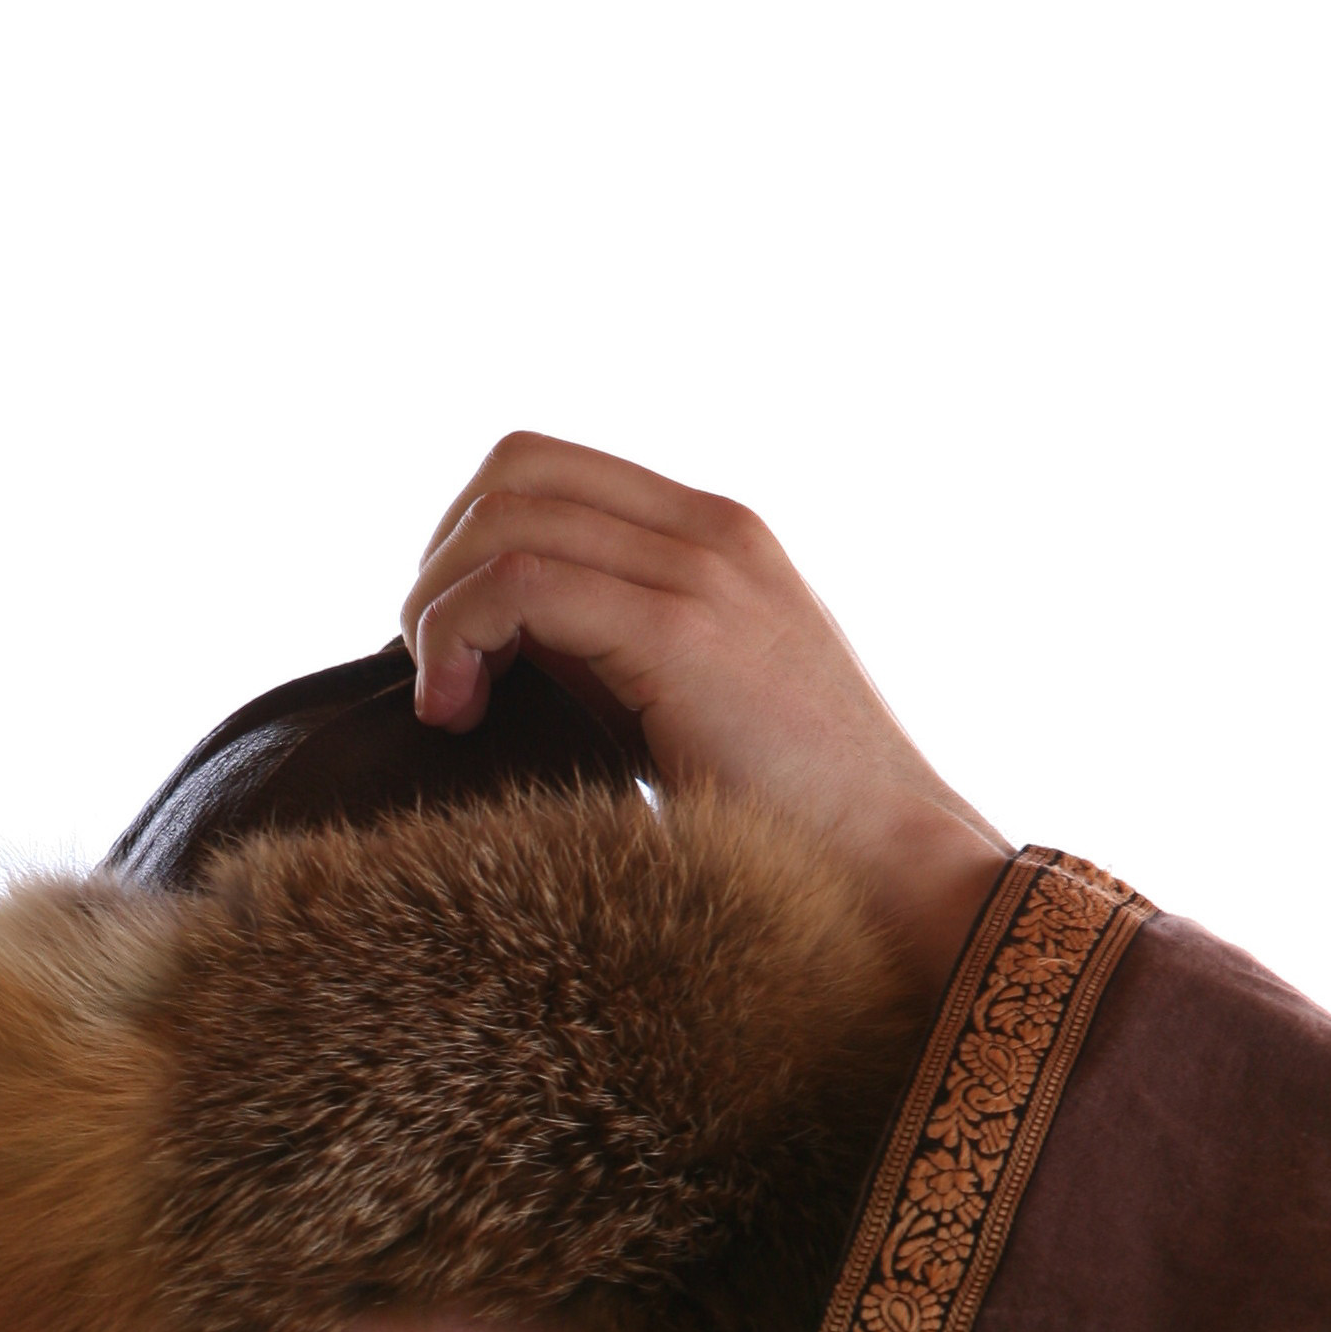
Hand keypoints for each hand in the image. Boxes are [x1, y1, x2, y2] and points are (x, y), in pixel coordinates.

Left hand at [401, 432, 1012, 999]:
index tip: (457, 645)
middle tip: (437, 669)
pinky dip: (457, 639)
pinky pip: (517, 586)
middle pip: (512, 470)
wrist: (893, 863)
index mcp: (716, 534)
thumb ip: (604, 643)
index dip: (469, 541)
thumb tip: (486, 640)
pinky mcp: (680, 631)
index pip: (545, 468)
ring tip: (447, 702)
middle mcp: (711, 529)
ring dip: (437, 610)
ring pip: (502, 523)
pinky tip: (460, 714)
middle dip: (441, 565)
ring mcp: (701, 570)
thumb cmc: (788, 814)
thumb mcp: (685, 698)